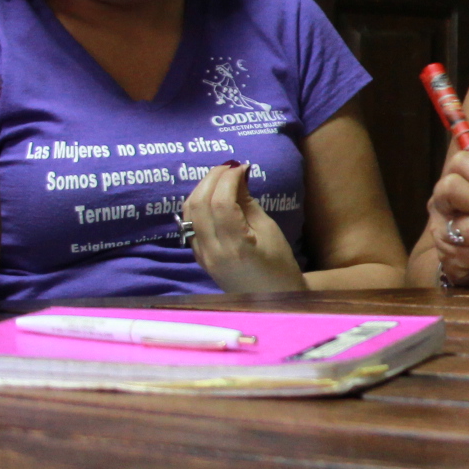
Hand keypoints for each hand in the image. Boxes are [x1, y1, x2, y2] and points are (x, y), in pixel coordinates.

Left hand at [182, 162, 304, 293]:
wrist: (271, 302)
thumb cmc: (280, 267)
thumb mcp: (269, 231)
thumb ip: (248, 203)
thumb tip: (238, 175)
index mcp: (234, 247)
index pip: (220, 202)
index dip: (228, 179)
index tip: (242, 167)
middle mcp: (211, 251)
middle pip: (199, 204)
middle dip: (212, 178)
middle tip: (229, 167)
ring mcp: (201, 255)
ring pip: (189, 212)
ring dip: (201, 188)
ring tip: (221, 177)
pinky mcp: (198, 256)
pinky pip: (190, 223)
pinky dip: (198, 203)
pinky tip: (213, 195)